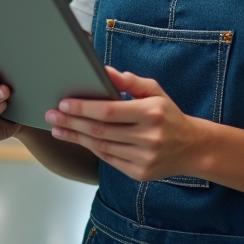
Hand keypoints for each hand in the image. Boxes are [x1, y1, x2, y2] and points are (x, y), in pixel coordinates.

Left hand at [45, 66, 203, 181]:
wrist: (192, 148)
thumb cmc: (168, 115)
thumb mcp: (155, 92)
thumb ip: (130, 82)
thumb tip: (105, 70)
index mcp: (151, 113)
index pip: (109, 111)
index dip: (83, 108)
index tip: (63, 104)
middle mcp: (148, 137)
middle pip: (100, 130)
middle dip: (71, 123)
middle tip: (51, 116)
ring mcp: (144, 158)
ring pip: (101, 147)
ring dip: (76, 137)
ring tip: (58, 129)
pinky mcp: (140, 173)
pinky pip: (109, 160)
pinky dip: (92, 148)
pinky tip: (79, 139)